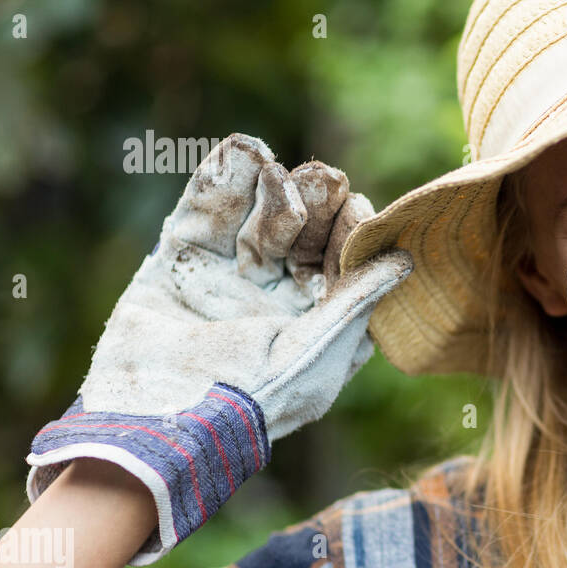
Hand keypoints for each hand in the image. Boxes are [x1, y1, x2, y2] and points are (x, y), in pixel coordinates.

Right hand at [26, 134, 411, 563]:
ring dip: (269, 189)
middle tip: (326, 176)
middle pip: (300, 239)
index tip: (358, 206)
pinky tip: (242, 149)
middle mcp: (271, 303)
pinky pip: (202, 213)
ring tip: (278, 163)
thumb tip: (405, 260)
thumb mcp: (319, 349)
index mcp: (312, 327)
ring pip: (253, 221)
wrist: (161, 418)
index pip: (340, 268)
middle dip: (314, 206)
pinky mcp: (177, 267)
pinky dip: (220, 180)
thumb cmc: (254, 396)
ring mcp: (223, 283)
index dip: (351, 235)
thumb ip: (358, 299)